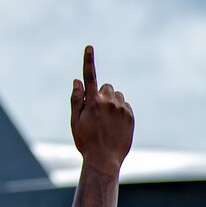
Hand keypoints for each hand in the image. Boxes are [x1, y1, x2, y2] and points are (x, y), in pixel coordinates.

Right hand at [69, 45, 133, 170]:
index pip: (89, 77)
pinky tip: (115, 125)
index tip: (89, 47)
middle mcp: (108, 102)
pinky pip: (125, 105)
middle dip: (101, 95)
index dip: (88, 61)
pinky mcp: (130, 115)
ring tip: (106, 121)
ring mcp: (121, 108)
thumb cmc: (86, 141)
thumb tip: (77, 81)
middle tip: (97, 113)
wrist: (104, 159)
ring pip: (116, 96)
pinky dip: (120, 111)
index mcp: (92, 102)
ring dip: (111, 103)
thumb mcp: (75, 122)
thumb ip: (76, 100)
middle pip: (106, 87)